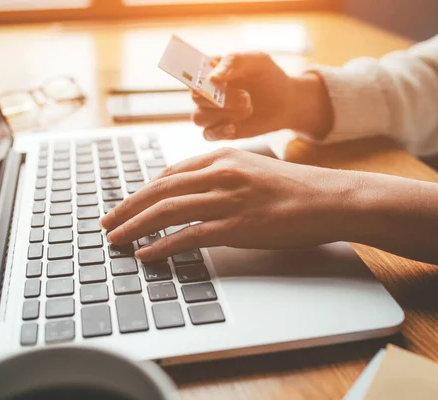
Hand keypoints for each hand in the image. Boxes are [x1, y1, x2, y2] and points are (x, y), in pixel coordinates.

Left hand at [101, 148, 356, 261]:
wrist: (331, 198)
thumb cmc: (295, 188)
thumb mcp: (253, 171)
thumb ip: (221, 176)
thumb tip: (192, 192)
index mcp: (223, 157)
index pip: (169, 173)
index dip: (142, 191)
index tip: (125, 205)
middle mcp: (220, 172)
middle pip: (160, 190)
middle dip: (127, 208)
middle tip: (106, 223)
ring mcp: (228, 198)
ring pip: (167, 211)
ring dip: (135, 227)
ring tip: (116, 240)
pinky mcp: (238, 225)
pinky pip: (189, 235)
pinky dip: (162, 246)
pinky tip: (147, 254)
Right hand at [191, 52, 333, 140]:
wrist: (286, 102)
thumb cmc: (269, 77)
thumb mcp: (258, 61)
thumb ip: (234, 63)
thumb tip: (212, 78)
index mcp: (211, 70)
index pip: (190, 72)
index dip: (195, 77)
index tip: (213, 81)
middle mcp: (207, 91)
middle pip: (196, 97)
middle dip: (219, 99)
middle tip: (246, 97)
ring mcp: (212, 112)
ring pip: (198, 117)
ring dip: (221, 115)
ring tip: (247, 109)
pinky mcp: (219, 130)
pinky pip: (207, 134)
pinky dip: (218, 131)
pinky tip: (234, 127)